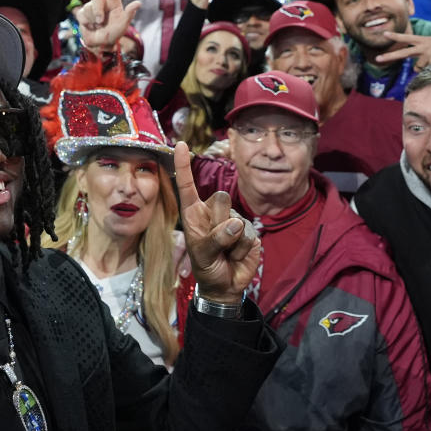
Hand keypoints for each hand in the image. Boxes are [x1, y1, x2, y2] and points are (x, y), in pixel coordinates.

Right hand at [75, 0, 140, 53]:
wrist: (101, 45)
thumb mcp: (123, 25)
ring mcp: (92, 8)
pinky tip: (91, 27)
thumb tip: (138, 3)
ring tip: (98, 26)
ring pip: (88, 8)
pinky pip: (81, 15)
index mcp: (113, 2)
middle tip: (100, 22)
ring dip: (93, 20)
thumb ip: (129, 13)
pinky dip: (86, 23)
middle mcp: (103, 3)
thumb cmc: (114, 33)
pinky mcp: (83, 15)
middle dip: (97, 11)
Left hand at [174, 141, 259, 304]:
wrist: (225, 285)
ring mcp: (233, 219)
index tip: (181, 145)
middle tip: (214, 244)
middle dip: (217, 223)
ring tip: (224, 252)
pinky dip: (241, 249)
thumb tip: (235, 224)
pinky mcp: (249, 230)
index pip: (188, 186)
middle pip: (220, 198)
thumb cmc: (207, 267)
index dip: (184, 166)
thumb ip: (214, 240)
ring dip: (229, 241)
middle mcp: (213, 211)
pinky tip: (237, 255)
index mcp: (194, 212)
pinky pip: (247, 234)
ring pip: (235, 219)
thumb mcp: (202, 256)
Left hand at [375, 31, 430, 70]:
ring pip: (419, 68)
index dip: (396, 37)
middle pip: (404, 52)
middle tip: (377, 59)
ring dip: (427, 68)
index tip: (384, 34)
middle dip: (390, 56)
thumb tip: (414, 69)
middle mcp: (425, 46)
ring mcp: (429, 54)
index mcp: (426, 41)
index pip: (408, 38)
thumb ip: (423, 55)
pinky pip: (427, 72)